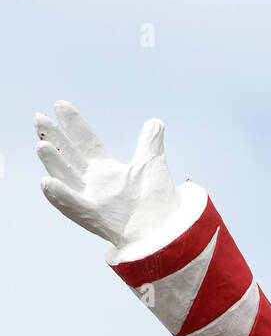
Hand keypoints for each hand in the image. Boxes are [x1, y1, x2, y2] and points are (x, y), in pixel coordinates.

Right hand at [35, 101, 181, 250]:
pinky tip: (46, 182)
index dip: (74, 124)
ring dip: (53, 163)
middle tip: (39, 117)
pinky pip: (74, 206)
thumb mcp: (152, 164)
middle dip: (55, 137)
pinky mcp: (94, 217)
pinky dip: (60, 196)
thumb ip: (150, 142)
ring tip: (41, 145)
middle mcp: (95, 184)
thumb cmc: (158, 202)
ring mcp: (93, 200)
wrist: (167, 231)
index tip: (60, 104)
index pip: (86, 142)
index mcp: (107, 170)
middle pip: (70, 156)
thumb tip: (155, 122)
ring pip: (67, 178)